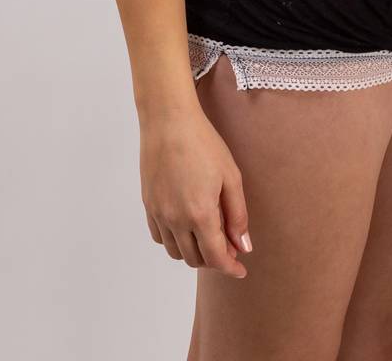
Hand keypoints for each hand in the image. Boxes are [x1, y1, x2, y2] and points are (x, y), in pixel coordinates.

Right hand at [140, 109, 251, 278]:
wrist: (169, 121)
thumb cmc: (203, 143)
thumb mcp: (230, 176)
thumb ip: (237, 215)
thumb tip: (243, 247)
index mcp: (200, 214)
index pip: (216, 257)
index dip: (230, 268)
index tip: (240, 270)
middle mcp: (176, 219)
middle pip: (195, 258)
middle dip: (214, 258)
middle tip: (228, 245)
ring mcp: (159, 213)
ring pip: (176, 251)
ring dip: (194, 251)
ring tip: (208, 233)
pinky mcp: (148, 205)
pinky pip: (160, 237)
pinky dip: (174, 240)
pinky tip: (186, 225)